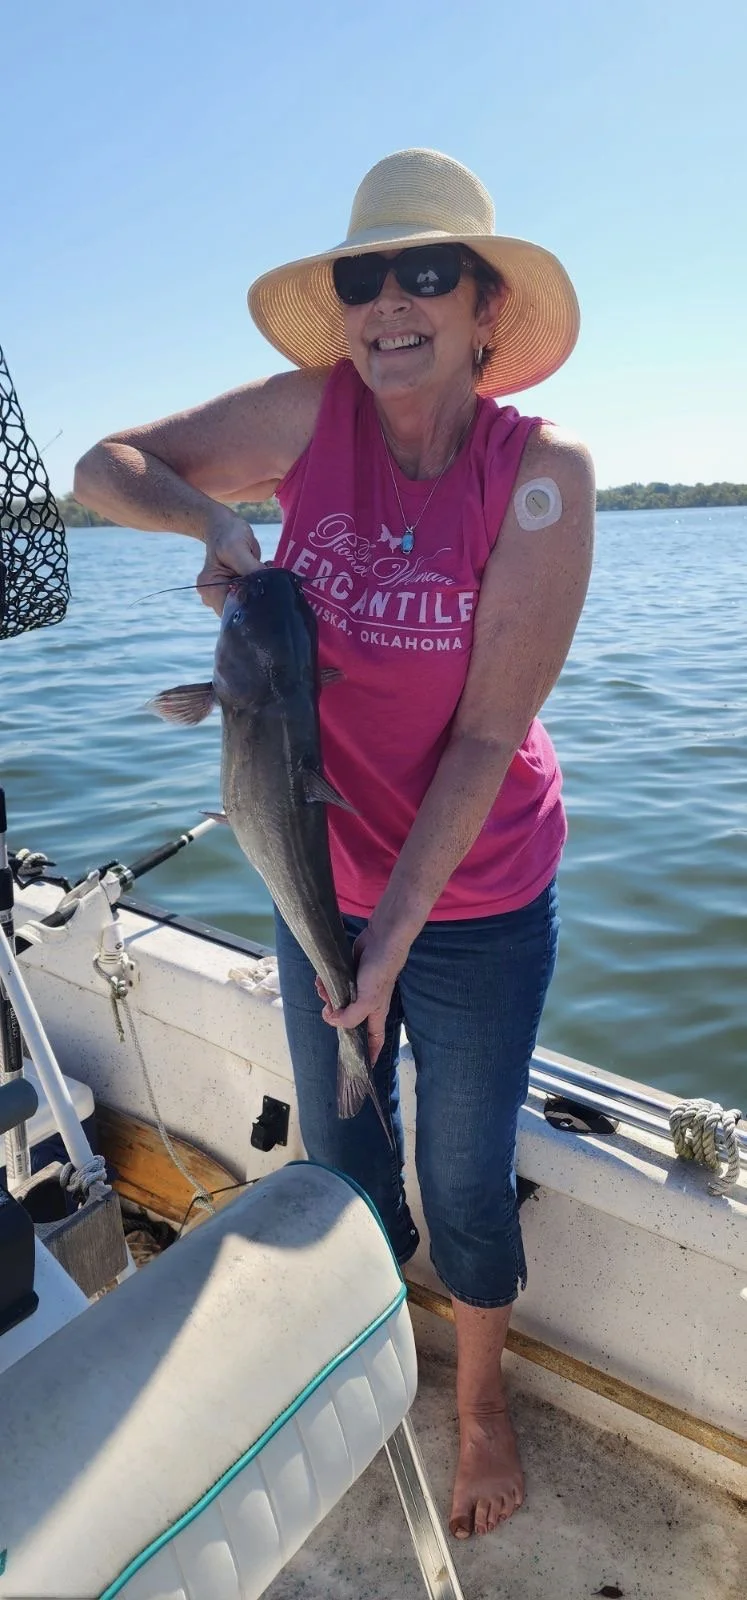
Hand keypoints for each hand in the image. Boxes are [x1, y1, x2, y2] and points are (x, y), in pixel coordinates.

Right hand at [197, 513, 262, 614]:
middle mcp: (214, 598)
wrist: (224, 527)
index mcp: (210, 591)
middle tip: (267, 575)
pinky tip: (262, 570)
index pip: (234, 612)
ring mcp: (225, 595)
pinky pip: (251, 594)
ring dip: (261, 588)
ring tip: (263, 568)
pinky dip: (260, 585)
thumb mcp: (236, 548)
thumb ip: (251, 569)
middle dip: (258, 595)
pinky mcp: (236, 591)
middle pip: (242, 609)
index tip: (267, 589)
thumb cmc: (227, 535)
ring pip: (249, 602)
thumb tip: (270, 584)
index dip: (253, 606)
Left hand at [316, 924, 408, 1064]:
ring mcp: (357, 990)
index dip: (368, 1056)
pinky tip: (321, 979)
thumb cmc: (380, 971)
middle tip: (328, 1010)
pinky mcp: (348, 975)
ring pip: (337, 1003)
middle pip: (348, 1021)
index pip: (374, 1042)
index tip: (360, 1069)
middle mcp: (366, 1004)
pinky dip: (324, 984)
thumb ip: (350, 1017)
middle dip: (335, 1017)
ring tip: (323, 989)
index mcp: (375, 1014)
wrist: (381, 939)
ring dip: (326, 997)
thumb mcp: (367, 1000)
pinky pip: (332, 986)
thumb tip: (331, 1020)